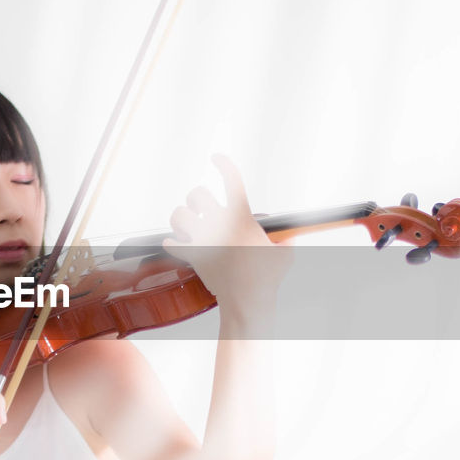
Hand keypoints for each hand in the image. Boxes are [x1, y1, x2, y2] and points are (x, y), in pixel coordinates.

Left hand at [161, 153, 293, 315]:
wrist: (247, 301)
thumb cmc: (267, 278)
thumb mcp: (285, 252)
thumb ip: (285, 236)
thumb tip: (288, 232)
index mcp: (241, 218)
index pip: (231, 180)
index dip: (223, 164)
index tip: (217, 158)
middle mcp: (219, 224)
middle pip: (197, 194)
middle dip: (198, 197)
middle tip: (202, 205)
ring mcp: (203, 239)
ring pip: (179, 215)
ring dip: (183, 217)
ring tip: (189, 222)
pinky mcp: (193, 256)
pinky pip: (171, 243)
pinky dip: (172, 242)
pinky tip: (175, 242)